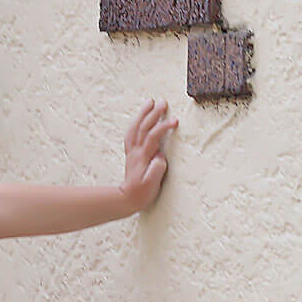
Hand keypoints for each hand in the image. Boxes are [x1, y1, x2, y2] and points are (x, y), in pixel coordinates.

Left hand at [121, 98, 177, 212]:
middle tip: (163, 102)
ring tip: (150, 102)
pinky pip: (131, 134)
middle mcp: (136, 152)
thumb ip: (157, 169)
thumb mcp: (152, 184)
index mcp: (143, 157)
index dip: (163, 127)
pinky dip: (135, 124)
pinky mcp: (131, 154)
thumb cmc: (141, 193)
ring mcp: (132, 152)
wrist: (126, 199)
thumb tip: (160, 156)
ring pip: (135, 129)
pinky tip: (140, 118)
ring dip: (142, 114)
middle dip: (153, 114)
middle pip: (143, 128)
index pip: (153, 137)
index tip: (175, 121)